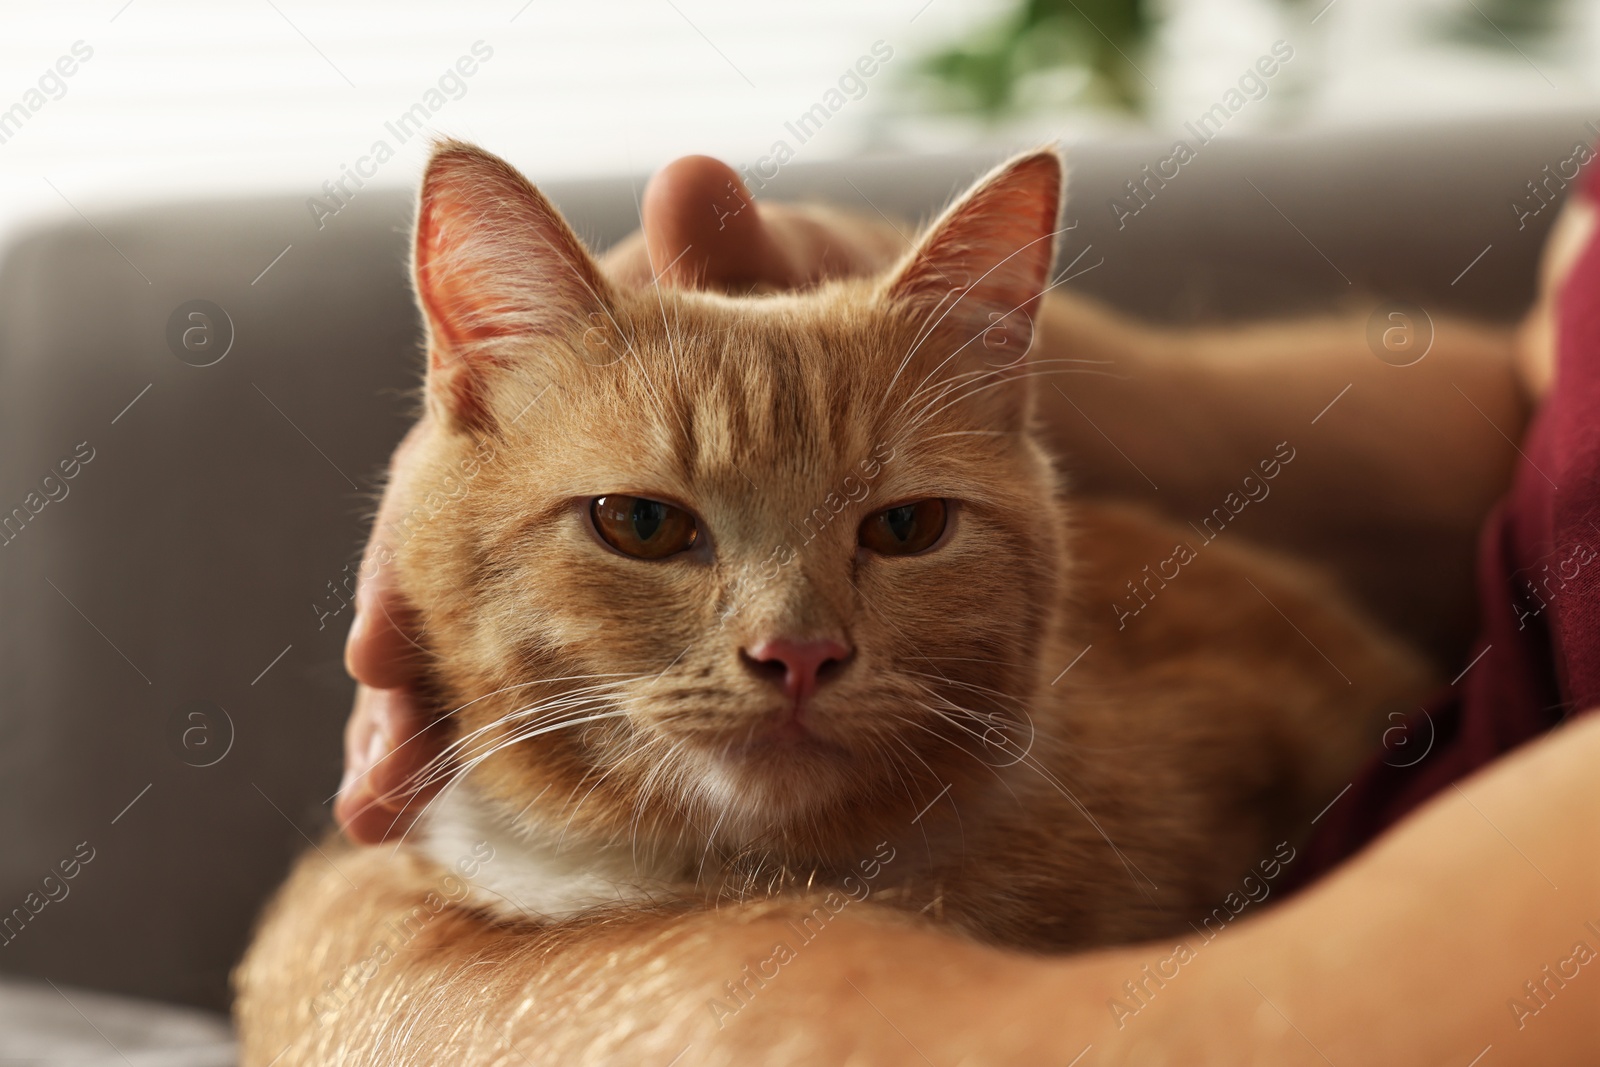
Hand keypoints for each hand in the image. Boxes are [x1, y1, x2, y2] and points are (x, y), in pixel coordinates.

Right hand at [334, 155, 891, 843]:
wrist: (858, 416)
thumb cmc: (792, 344)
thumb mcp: (763, 299)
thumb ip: (718, 266)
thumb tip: (694, 182)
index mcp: (559, 399)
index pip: (454, 482)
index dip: (408, 561)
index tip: (379, 648)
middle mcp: (543, 481)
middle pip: (436, 581)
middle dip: (401, 685)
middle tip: (371, 782)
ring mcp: (571, 555)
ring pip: (469, 647)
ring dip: (424, 735)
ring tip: (381, 816)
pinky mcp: (606, 626)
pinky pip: (545, 694)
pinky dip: (486, 746)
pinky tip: (435, 816)